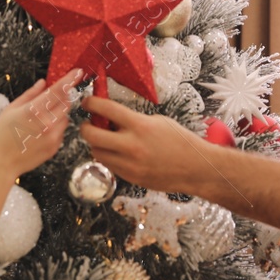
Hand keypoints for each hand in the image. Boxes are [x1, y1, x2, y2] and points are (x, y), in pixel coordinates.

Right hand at [0, 71, 83, 175]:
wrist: (1, 164)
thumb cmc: (1, 136)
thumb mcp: (11, 110)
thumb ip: (30, 94)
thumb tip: (43, 83)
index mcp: (34, 110)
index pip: (58, 90)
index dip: (70, 79)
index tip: (78, 72)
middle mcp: (47, 123)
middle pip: (66, 102)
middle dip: (62, 98)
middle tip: (49, 101)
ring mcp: (53, 136)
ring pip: (65, 117)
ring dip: (58, 114)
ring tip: (38, 122)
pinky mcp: (55, 147)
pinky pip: (61, 132)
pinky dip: (55, 128)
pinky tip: (38, 134)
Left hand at [79, 95, 207, 192]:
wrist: (195, 168)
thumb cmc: (179, 141)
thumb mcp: (157, 121)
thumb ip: (133, 119)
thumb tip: (111, 117)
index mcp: (139, 125)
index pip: (105, 109)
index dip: (91, 103)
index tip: (87, 102)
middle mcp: (131, 145)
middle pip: (91, 135)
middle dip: (85, 127)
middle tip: (88, 123)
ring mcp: (129, 164)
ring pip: (96, 153)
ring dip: (96, 144)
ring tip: (105, 139)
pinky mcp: (130, 177)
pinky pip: (108, 165)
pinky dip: (108, 157)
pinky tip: (117, 152)